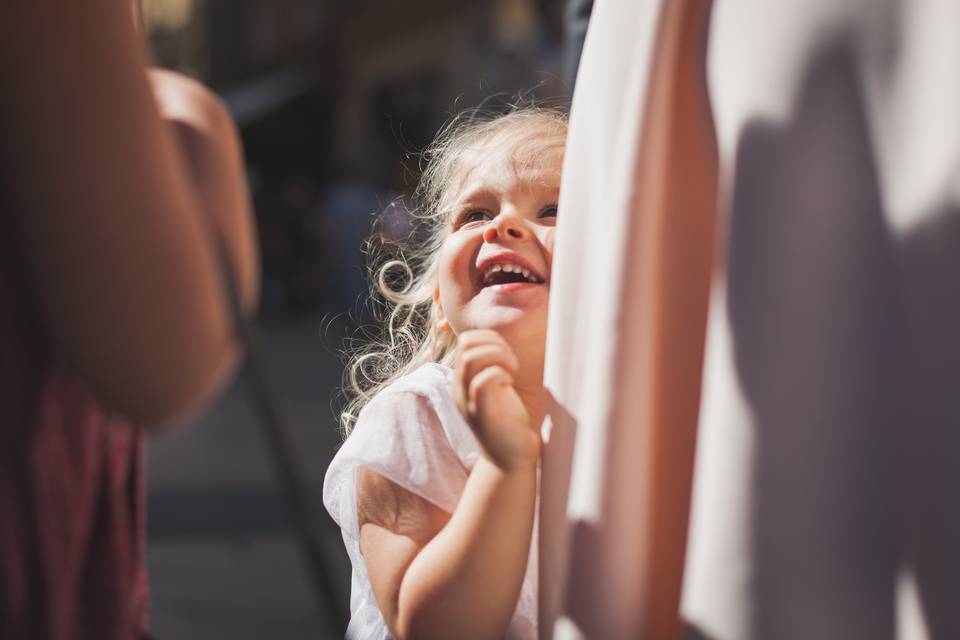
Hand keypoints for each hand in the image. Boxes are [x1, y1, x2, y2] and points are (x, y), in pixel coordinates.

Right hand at [452, 330, 540, 471]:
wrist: (512, 460)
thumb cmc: (511, 422)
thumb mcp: (499, 388)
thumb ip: (493, 367)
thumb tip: (501, 344)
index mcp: (463, 380)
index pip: (466, 340)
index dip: (490, 338)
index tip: (509, 356)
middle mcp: (459, 388)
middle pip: (466, 343)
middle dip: (495, 343)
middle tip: (512, 363)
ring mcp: (467, 401)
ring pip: (471, 358)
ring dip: (498, 356)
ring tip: (512, 370)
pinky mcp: (481, 414)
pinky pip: (483, 381)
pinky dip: (500, 375)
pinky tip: (510, 385)